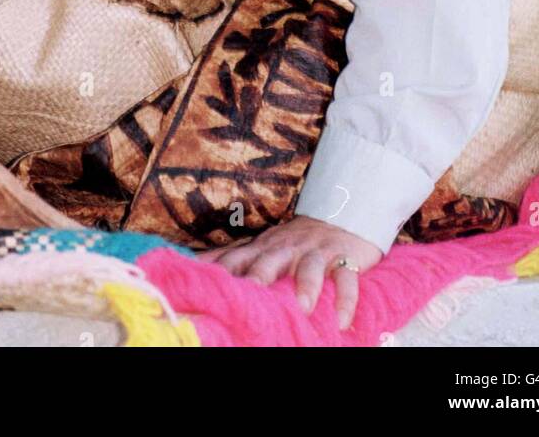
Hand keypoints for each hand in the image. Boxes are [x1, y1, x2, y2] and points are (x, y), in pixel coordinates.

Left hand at [210, 215, 382, 330]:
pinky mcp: (344, 259)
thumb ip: (231, 256)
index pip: (238, 258)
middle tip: (248, 296)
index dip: (221, 271)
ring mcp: (316, 253)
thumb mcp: (261, 244)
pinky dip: (345, 300)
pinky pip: (346, 279)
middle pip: (270, 261)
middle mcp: (287, 249)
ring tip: (303, 307)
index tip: (206, 287)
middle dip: (258, 277)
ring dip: (306, 286)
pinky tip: (342, 321)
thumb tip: (191, 263)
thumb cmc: (294, 241)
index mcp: (264, 248)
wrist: (341, 216)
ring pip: (310, 267)